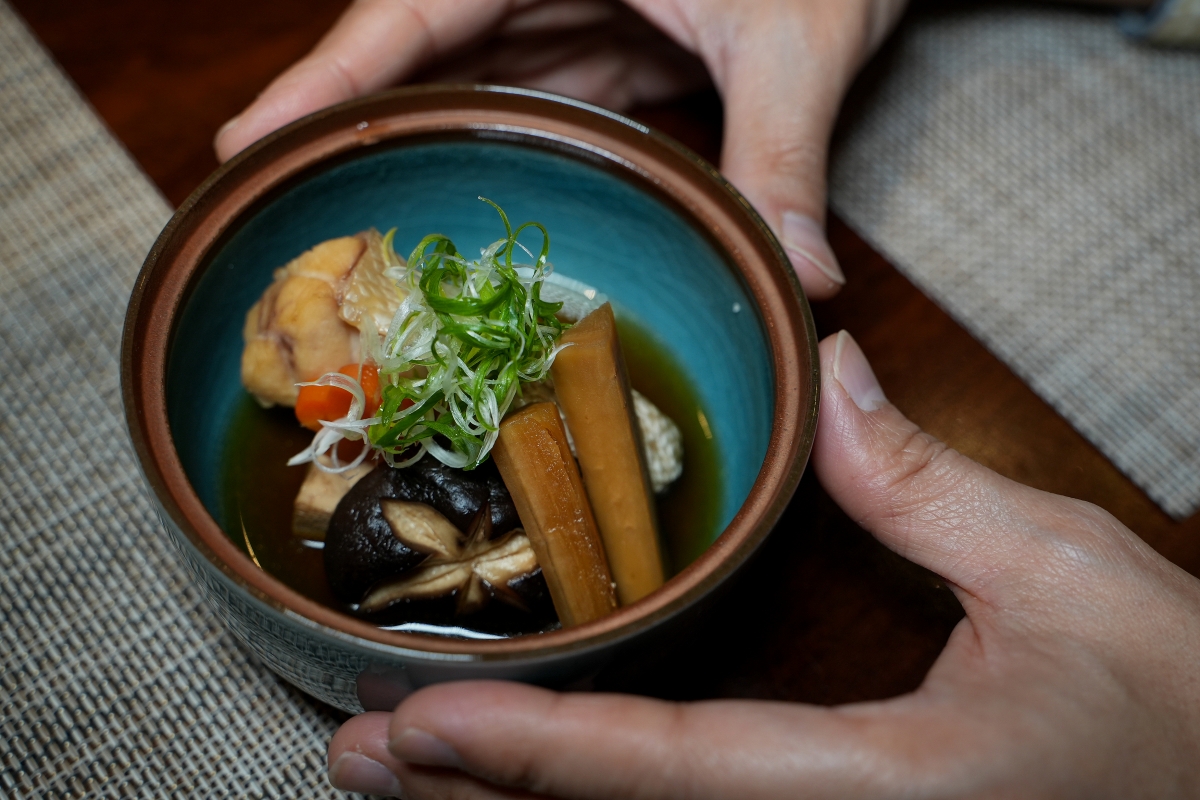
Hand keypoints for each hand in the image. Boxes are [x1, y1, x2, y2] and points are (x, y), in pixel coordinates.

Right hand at [214, 0, 909, 299]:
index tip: (243, 145)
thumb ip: (779, 154)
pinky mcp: (600, 54)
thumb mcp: (794, 38)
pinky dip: (498, 169)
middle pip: (416, 64)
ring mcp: (566, 19)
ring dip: (419, 166)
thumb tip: (794, 277)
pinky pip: (528, 115)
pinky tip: (465, 226)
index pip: (408, 15)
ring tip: (358, 248)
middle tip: (285, 229)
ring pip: (466, 95)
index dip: (321, 82)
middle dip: (352, 139)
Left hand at [323, 330, 1199, 797]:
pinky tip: (536, 787)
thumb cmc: (1178, 711)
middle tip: (367, 753)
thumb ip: (928, 484)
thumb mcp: (1065, 577)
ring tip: (410, 775)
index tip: (427, 719)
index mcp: (892, 793)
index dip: (543, 751)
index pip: (679, 774)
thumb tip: (831, 375)